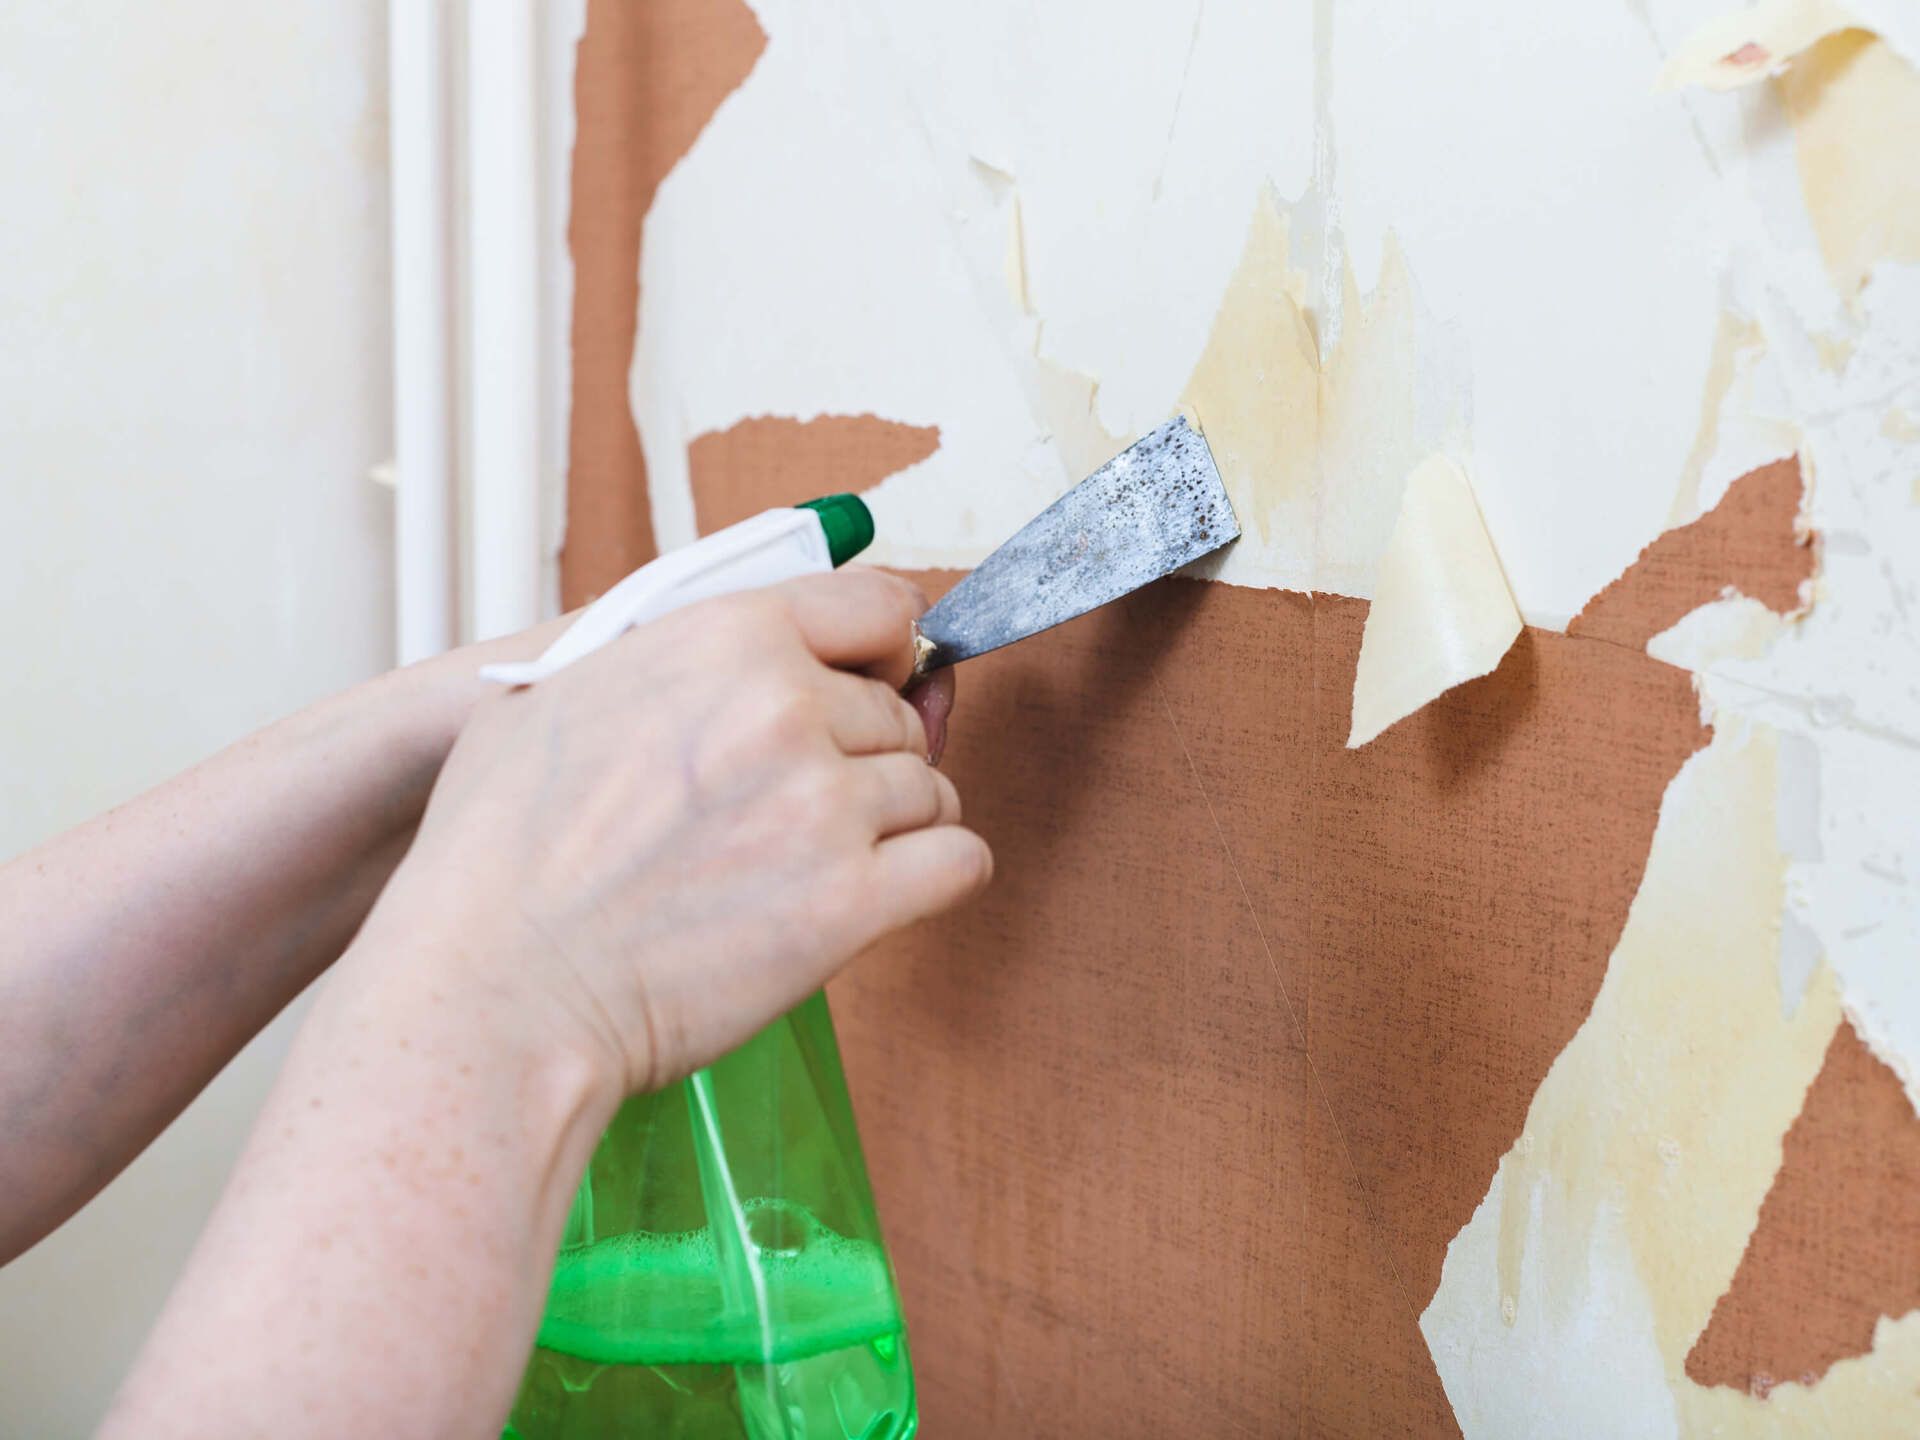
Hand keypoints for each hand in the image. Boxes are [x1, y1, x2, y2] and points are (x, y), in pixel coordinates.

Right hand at [361, 566, 991, 1095]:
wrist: (494, 989)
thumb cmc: (499, 859)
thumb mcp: (556, 693)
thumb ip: (668, 654)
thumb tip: (736, 650)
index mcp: (725, 637)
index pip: (879, 606)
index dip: (883, 651)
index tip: (875, 684)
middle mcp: (786, 708)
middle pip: (900, 714)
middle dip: (865, 757)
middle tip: (795, 810)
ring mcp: (825, 806)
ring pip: (932, 790)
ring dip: (894, 826)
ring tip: (814, 865)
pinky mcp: (851, 904)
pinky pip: (959, 863)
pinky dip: (933, 878)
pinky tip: (878, 897)